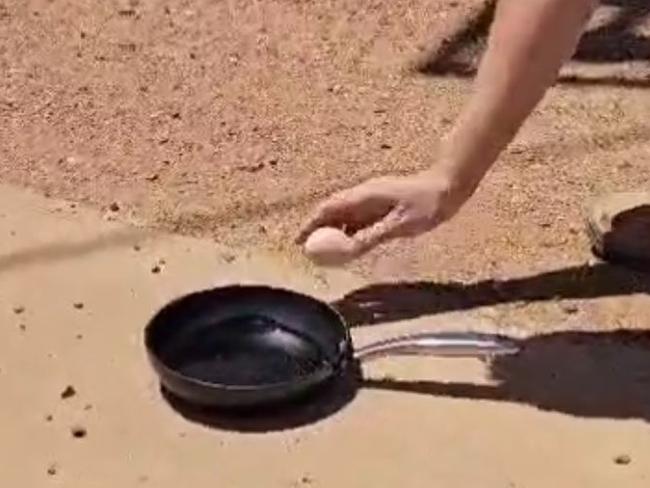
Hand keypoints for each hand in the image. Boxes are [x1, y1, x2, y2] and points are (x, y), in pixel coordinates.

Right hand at [297, 169, 475, 257]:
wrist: (449, 185)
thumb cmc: (426, 204)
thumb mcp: (399, 224)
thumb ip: (371, 236)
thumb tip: (346, 250)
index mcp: (363, 196)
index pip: (327, 209)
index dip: (309, 225)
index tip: (297, 241)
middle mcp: (364, 195)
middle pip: (331, 212)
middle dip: (315, 229)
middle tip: (305, 250)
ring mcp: (373, 199)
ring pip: (344, 216)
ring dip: (331, 231)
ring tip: (322, 251)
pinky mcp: (383, 205)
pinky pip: (358, 219)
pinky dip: (348, 231)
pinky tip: (349, 245)